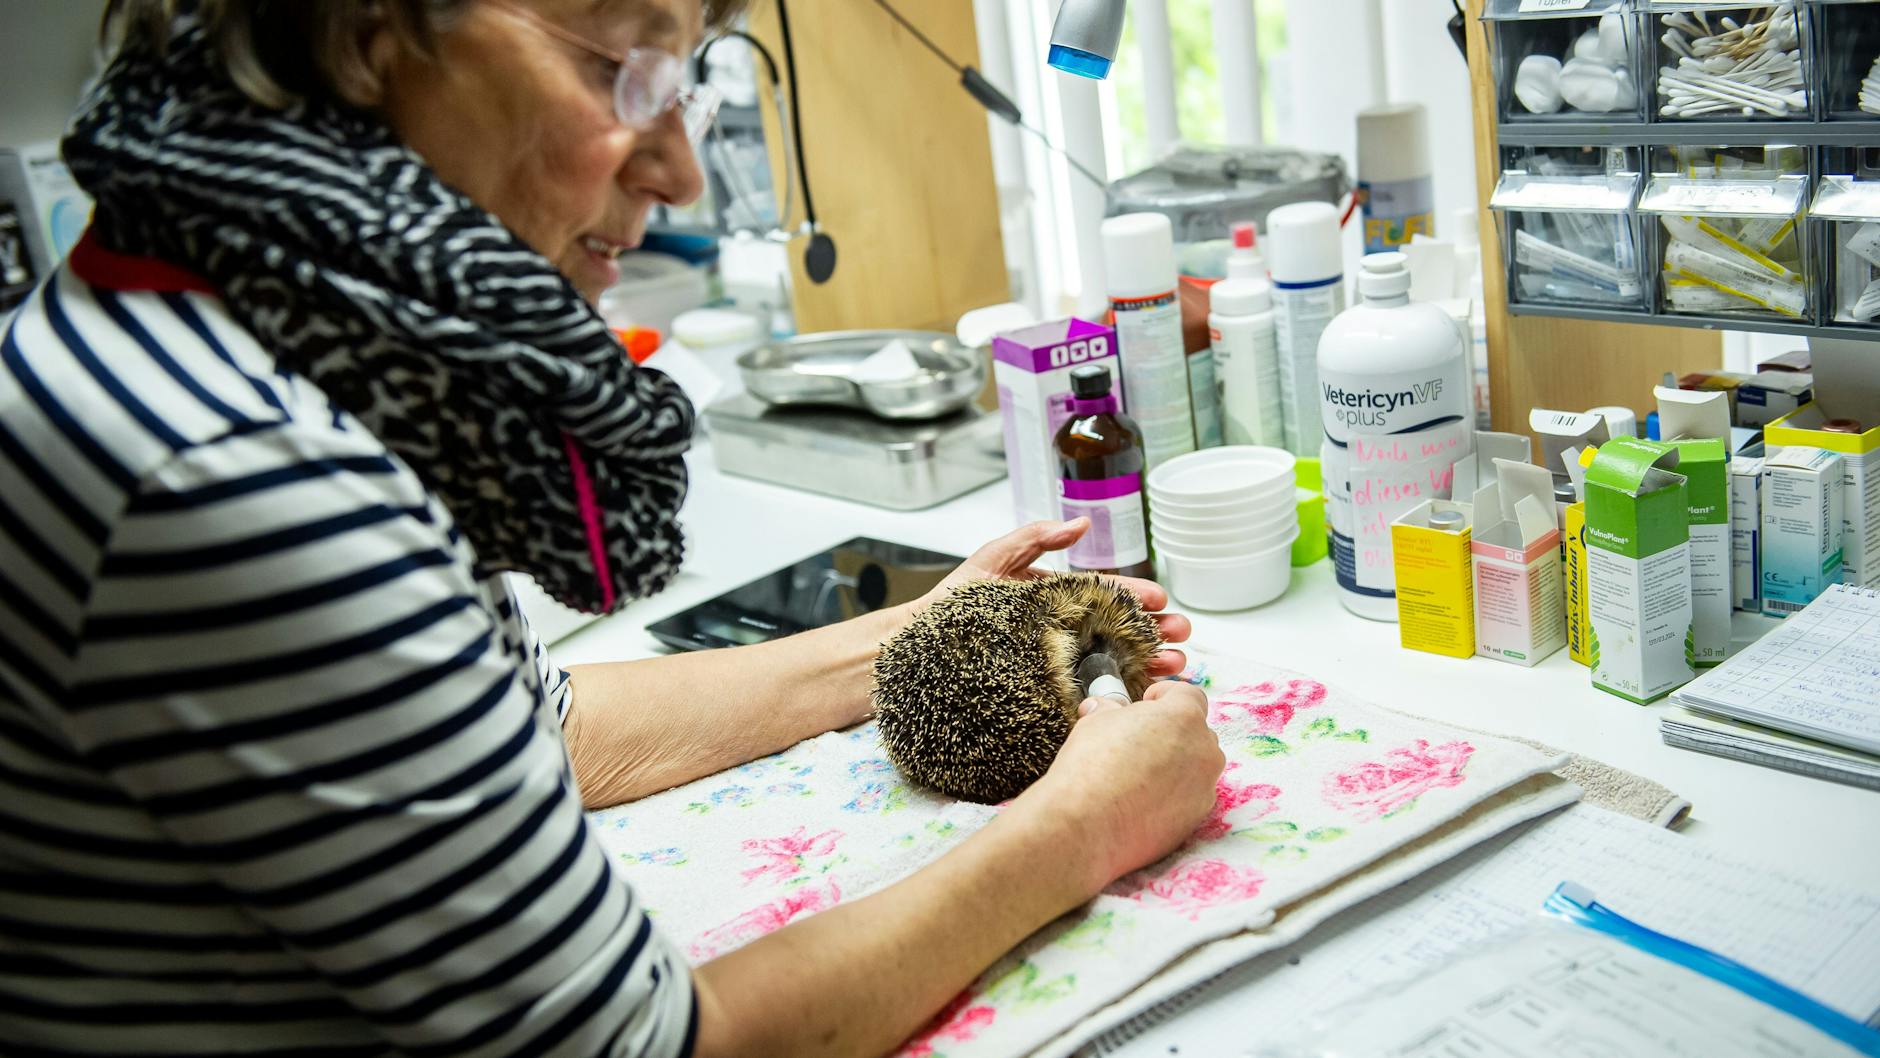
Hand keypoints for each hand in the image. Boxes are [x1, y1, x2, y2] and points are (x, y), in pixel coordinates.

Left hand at [920, 519, 1191, 678]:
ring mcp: (1057, 664)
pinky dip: (1119, 695)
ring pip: (1113, 663)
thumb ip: (1035, 538)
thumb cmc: (951, 605)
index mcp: (1056, 599)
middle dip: (1155, 633)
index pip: (1104, 596)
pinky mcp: (1048, 693)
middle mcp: (1062, 631)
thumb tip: (1081, 524)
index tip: (1161, 601)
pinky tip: (1141, 698)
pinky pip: (1088, 694)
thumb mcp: (993, 561)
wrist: (917, 648)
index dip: (1135, 598)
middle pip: (1119, 631)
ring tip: (1172, 667)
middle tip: (1181, 638)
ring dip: (1148, 664)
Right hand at [1022, 681, 1222, 895]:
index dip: (1165, 697)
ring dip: (1175, 764)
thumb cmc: (1091, 765)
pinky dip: (1173, 794)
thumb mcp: (1094, 723)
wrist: (1088, 825)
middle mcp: (1204, 749)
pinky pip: (1191, 796)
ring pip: (1196, 765)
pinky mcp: (1197, 816)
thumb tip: (1104, 706)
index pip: (1188, 694)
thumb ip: (1110, 710)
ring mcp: (1205, 785)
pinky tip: (1143, 802)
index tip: (1147, 704)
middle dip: (1171, 732)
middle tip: (1138, 743)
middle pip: (1195, 731)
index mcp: (1182, 716)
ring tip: (1139, 776)